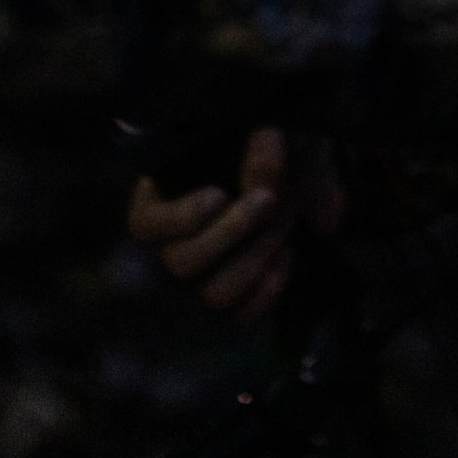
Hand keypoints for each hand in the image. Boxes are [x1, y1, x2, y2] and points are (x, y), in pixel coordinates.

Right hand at [126, 126, 345, 325]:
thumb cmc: (275, 156)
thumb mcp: (270, 140)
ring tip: (283, 224)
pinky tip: (288, 253)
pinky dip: (270, 287)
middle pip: (180, 264)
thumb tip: (264, 146)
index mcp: (165, 201)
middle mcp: (179, 247)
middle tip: (268, 200)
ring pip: (214, 295)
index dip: (178, 218)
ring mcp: (207, 279)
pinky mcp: (241, 302)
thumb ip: (262, 147)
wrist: (313, 185)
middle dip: (230, 232)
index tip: (218, 194)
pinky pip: (244, 316)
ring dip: (254, 259)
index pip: (144, 226)